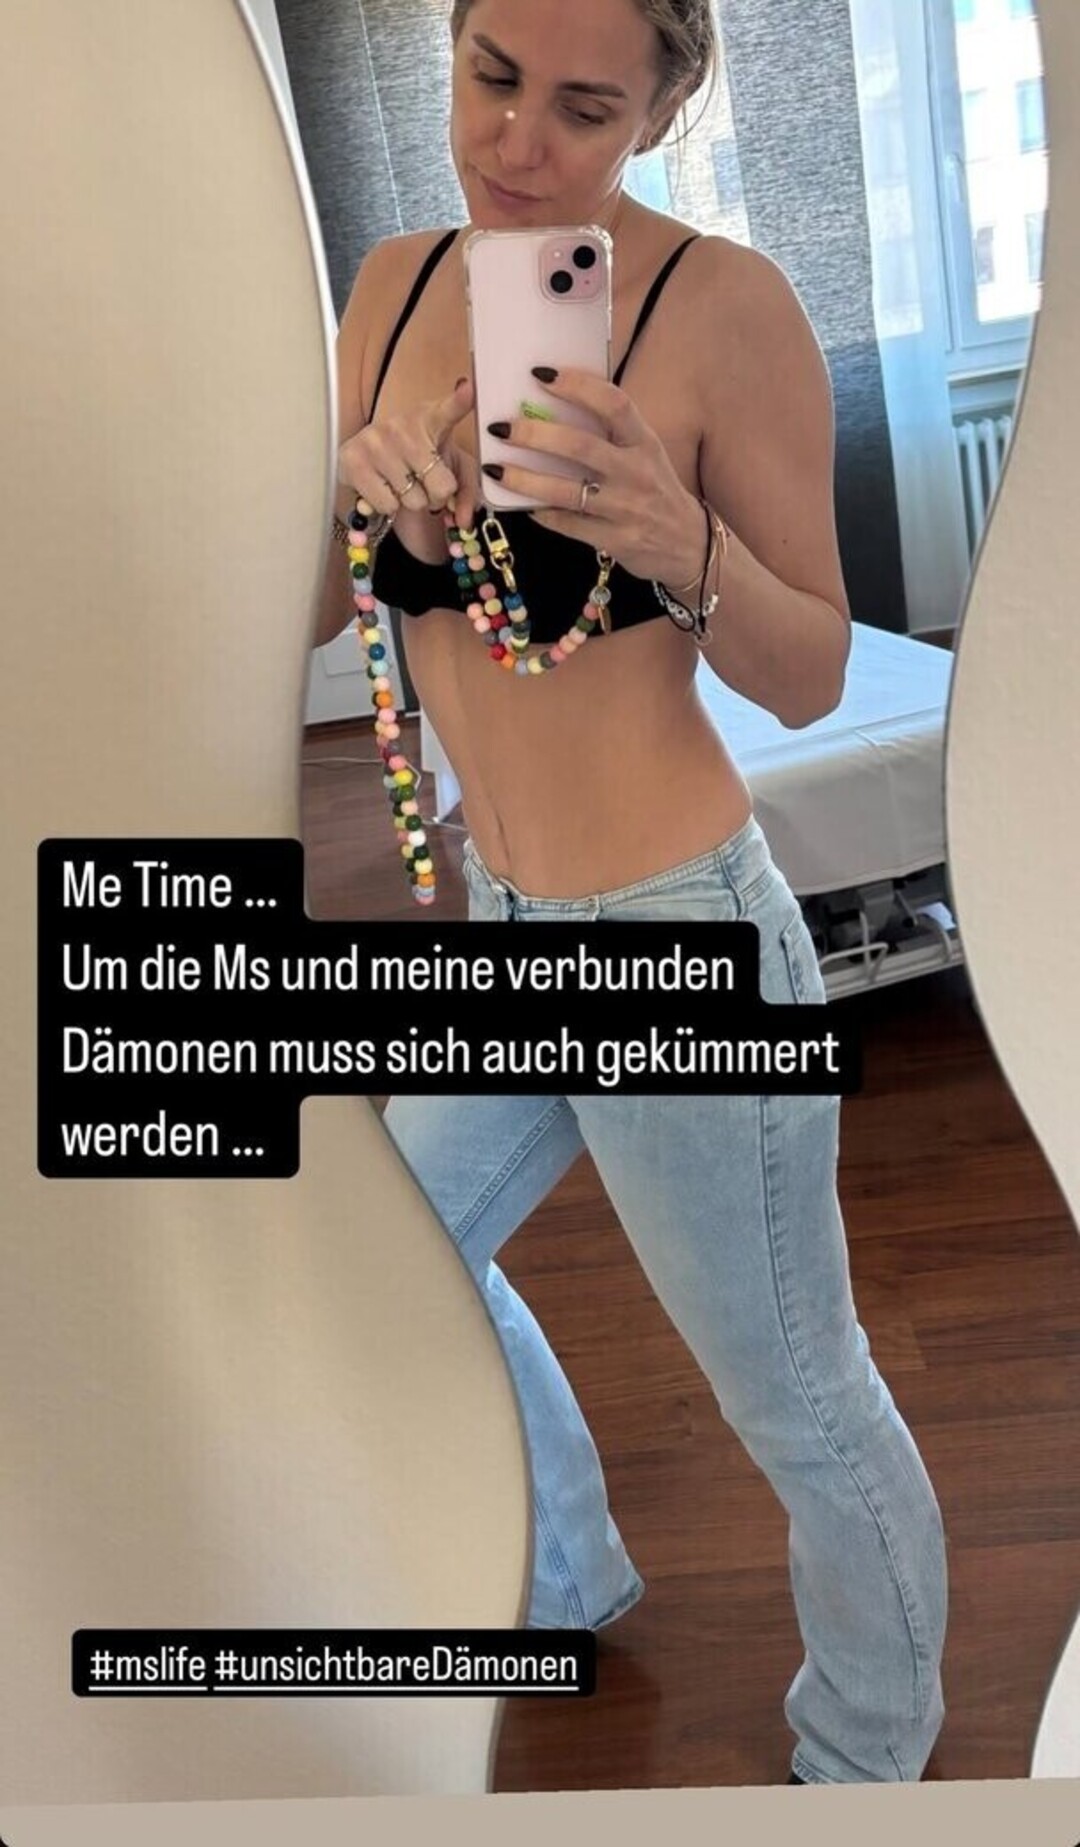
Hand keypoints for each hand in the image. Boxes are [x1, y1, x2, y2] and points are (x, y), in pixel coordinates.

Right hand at [338, 377, 481, 530]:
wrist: (372, 455)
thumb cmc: (417, 458)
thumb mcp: (449, 466)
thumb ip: (466, 492)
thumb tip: (464, 520)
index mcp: (431, 419)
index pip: (449, 410)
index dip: (460, 401)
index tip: (469, 388)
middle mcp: (403, 426)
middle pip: (442, 486)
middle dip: (436, 496)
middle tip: (424, 483)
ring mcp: (376, 441)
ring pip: (414, 500)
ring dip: (410, 500)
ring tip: (400, 481)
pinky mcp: (354, 460)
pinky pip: (388, 504)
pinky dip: (389, 505)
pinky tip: (382, 485)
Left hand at [484, 368, 703, 585]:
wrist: (689, 545)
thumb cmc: (656, 490)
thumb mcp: (646, 453)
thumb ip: (612, 432)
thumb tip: (557, 404)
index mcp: (644, 442)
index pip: (613, 403)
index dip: (576, 386)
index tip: (540, 374)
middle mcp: (636, 472)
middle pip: (580, 446)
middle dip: (534, 434)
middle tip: (502, 427)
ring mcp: (625, 509)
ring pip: (565, 491)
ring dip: (524, 479)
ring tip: (495, 469)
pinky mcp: (615, 540)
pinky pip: (568, 524)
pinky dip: (541, 512)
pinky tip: (522, 504)